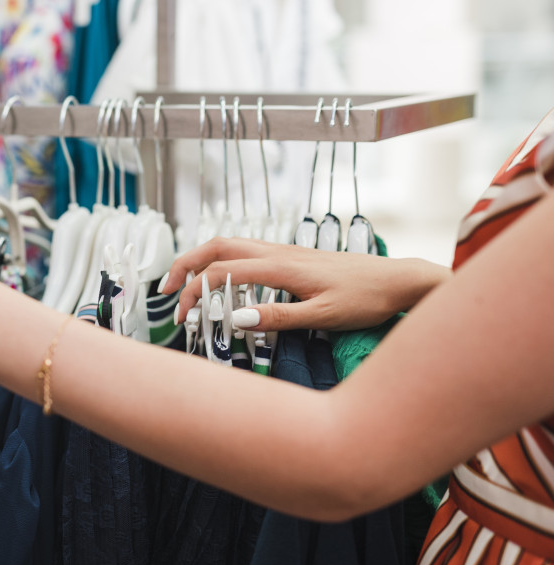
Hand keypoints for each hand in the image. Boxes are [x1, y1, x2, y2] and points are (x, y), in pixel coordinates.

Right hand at [161, 237, 449, 331]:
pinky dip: (222, 261)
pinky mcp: (293, 258)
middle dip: (185, 265)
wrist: (399, 281)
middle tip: (166, 292)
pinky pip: (246, 251)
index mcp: (280, 266)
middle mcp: (278, 253)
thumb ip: (278, 316)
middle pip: (217, 247)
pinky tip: (222, 280)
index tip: (183, 319)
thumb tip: (236, 318)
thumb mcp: (323, 316)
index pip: (220, 273)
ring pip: (230, 245)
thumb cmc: (367, 300)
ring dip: (201, 260)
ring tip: (184, 283)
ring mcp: (285, 252)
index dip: (193, 294)